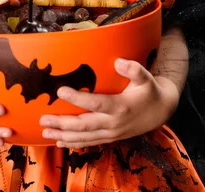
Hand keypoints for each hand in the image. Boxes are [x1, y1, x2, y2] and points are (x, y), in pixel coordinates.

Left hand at [39, 58, 179, 147]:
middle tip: (43, 118)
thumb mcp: (146, 77)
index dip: (77, 98)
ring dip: (63, 135)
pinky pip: (89, 142)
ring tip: (45, 130)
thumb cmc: (149, 90)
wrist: (160, 111)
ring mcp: (111, 133)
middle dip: (62, 122)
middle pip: (84, 125)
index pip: (95, 103)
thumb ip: (134, 69)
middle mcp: (114, 123)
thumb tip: (118, 62)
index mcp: (120, 106)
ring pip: (84, 137)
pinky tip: (59, 141)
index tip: (60, 91)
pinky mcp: (110, 137)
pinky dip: (73, 143)